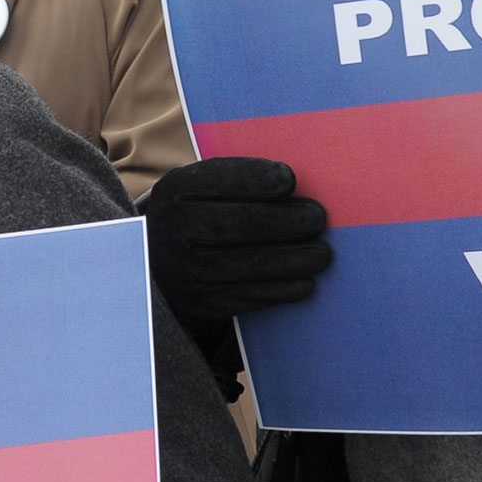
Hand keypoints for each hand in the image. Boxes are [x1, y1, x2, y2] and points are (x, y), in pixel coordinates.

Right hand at [140, 156, 332, 327]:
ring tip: (321, 254)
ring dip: (293, 260)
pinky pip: (249, 297)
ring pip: (249, 265)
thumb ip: (240, 181)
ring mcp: (188, 270)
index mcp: (177, 191)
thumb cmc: (201, 215)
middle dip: (286, 221)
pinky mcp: (202, 303)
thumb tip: (296, 188)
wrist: (160, 265)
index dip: (258, 179)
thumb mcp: (202, 189)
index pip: (220, 180)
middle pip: (241, 224)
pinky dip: (281, 290)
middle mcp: (177, 230)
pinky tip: (304, 282)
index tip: (289, 180)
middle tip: (318, 218)